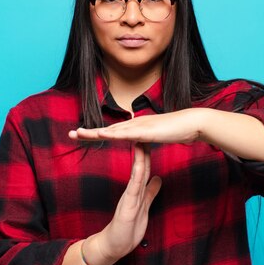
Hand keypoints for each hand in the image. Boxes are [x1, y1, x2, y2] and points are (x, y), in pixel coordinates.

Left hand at [68, 108, 205, 143]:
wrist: (192, 123)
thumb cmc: (179, 130)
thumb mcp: (159, 137)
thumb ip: (149, 139)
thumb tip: (143, 141)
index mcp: (137, 127)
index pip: (114, 131)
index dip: (98, 134)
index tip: (84, 136)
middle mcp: (135, 124)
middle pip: (108, 129)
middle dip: (89, 132)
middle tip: (71, 133)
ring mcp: (140, 126)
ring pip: (113, 130)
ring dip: (95, 132)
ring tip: (79, 133)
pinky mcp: (146, 131)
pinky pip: (126, 133)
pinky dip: (113, 134)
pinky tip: (102, 134)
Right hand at [92, 143, 161, 260]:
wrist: (114, 246)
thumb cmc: (128, 228)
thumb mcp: (144, 206)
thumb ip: (150, 192)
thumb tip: (158, 178)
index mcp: (136, 189)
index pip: (144, 166)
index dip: (148, 151)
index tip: (151, 136)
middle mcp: (132, 189)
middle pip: (139, 165)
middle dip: (142, 147)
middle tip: (144, 129)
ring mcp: (129, 197)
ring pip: (135, 173)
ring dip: (139, 157)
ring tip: (140, 140)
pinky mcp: (128, 206)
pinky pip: (133, 188)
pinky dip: (137, 175)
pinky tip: (140, 166)